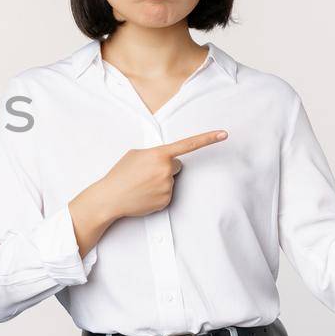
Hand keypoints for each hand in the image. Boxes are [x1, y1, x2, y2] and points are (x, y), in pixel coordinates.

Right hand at [82, 130, 229, 221]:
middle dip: (166, 168)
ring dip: (160, 182)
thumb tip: (165, 159)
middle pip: (177, 165)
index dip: (208, 138)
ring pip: (171, 180)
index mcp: (159, 154)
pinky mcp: (166, 201)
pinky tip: (144, 194)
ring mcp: (167, 186)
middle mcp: (166, 170)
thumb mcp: (135, 155)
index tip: (224, 134)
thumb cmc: (120, 174)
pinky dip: (158, 194)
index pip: (188, 144)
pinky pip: (167, 194)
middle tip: (146, 174)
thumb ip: (154, 153)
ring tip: (141, 185)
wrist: (110, 197)